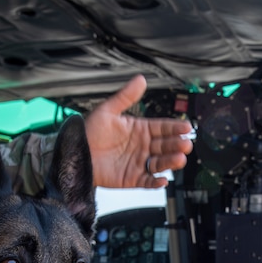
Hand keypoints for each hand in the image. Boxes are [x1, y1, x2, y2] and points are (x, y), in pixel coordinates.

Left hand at [85, 74, 192, 188]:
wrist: (75, 154)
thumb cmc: (89, 133)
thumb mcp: (108, 110)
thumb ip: (126, 96)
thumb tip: (140, 79)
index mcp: (140, 129)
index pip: (163, 127)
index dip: (175, 127)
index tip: (186, 127)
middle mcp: (143, 146)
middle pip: (165, 146)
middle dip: (177, 145)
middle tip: (185, 143)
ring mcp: (139, 163)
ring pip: (160, 163)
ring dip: (171, 162)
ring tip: (179, 159)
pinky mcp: (133, 178)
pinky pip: (148, 182)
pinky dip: (156, 183)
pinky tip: (162, 180)